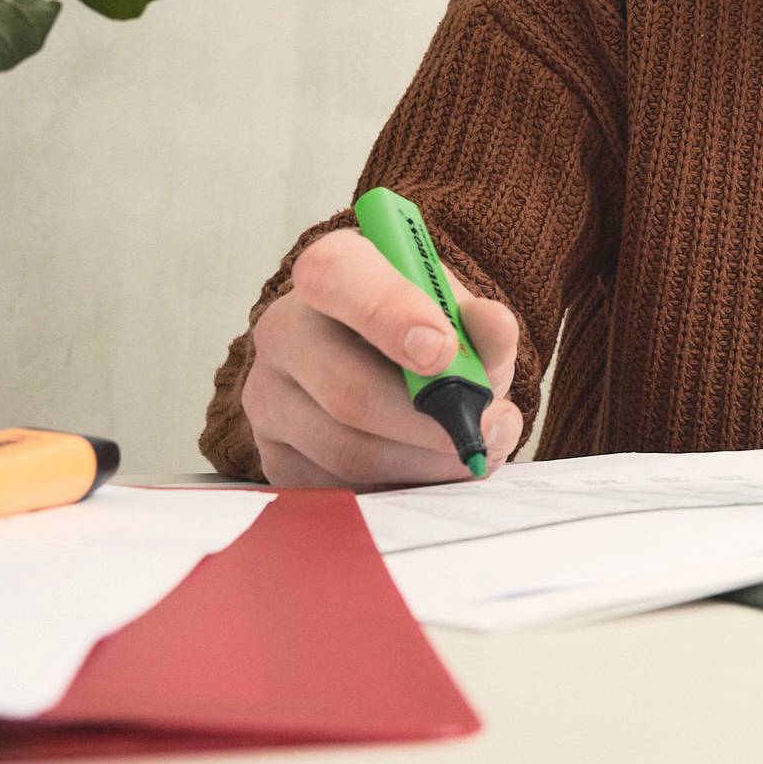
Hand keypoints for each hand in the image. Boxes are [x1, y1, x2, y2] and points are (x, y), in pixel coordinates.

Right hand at [242, 228, 525, 488]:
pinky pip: (337, 490)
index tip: (442, 351)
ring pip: (347, 451)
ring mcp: (267, 397)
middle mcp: (284, 329)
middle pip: (347, 389)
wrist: (392, 381)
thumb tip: (495, 325)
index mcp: (332, 273)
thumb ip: (486, 327)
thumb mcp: (464, 325)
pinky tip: (425, 471)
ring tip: (467, 453)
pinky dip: (396, 490)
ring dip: (423, 464)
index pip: (335, 277)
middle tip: (487, 429)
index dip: (388, 314)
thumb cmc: (428, 341)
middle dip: (429, 422)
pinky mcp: (270, 458)